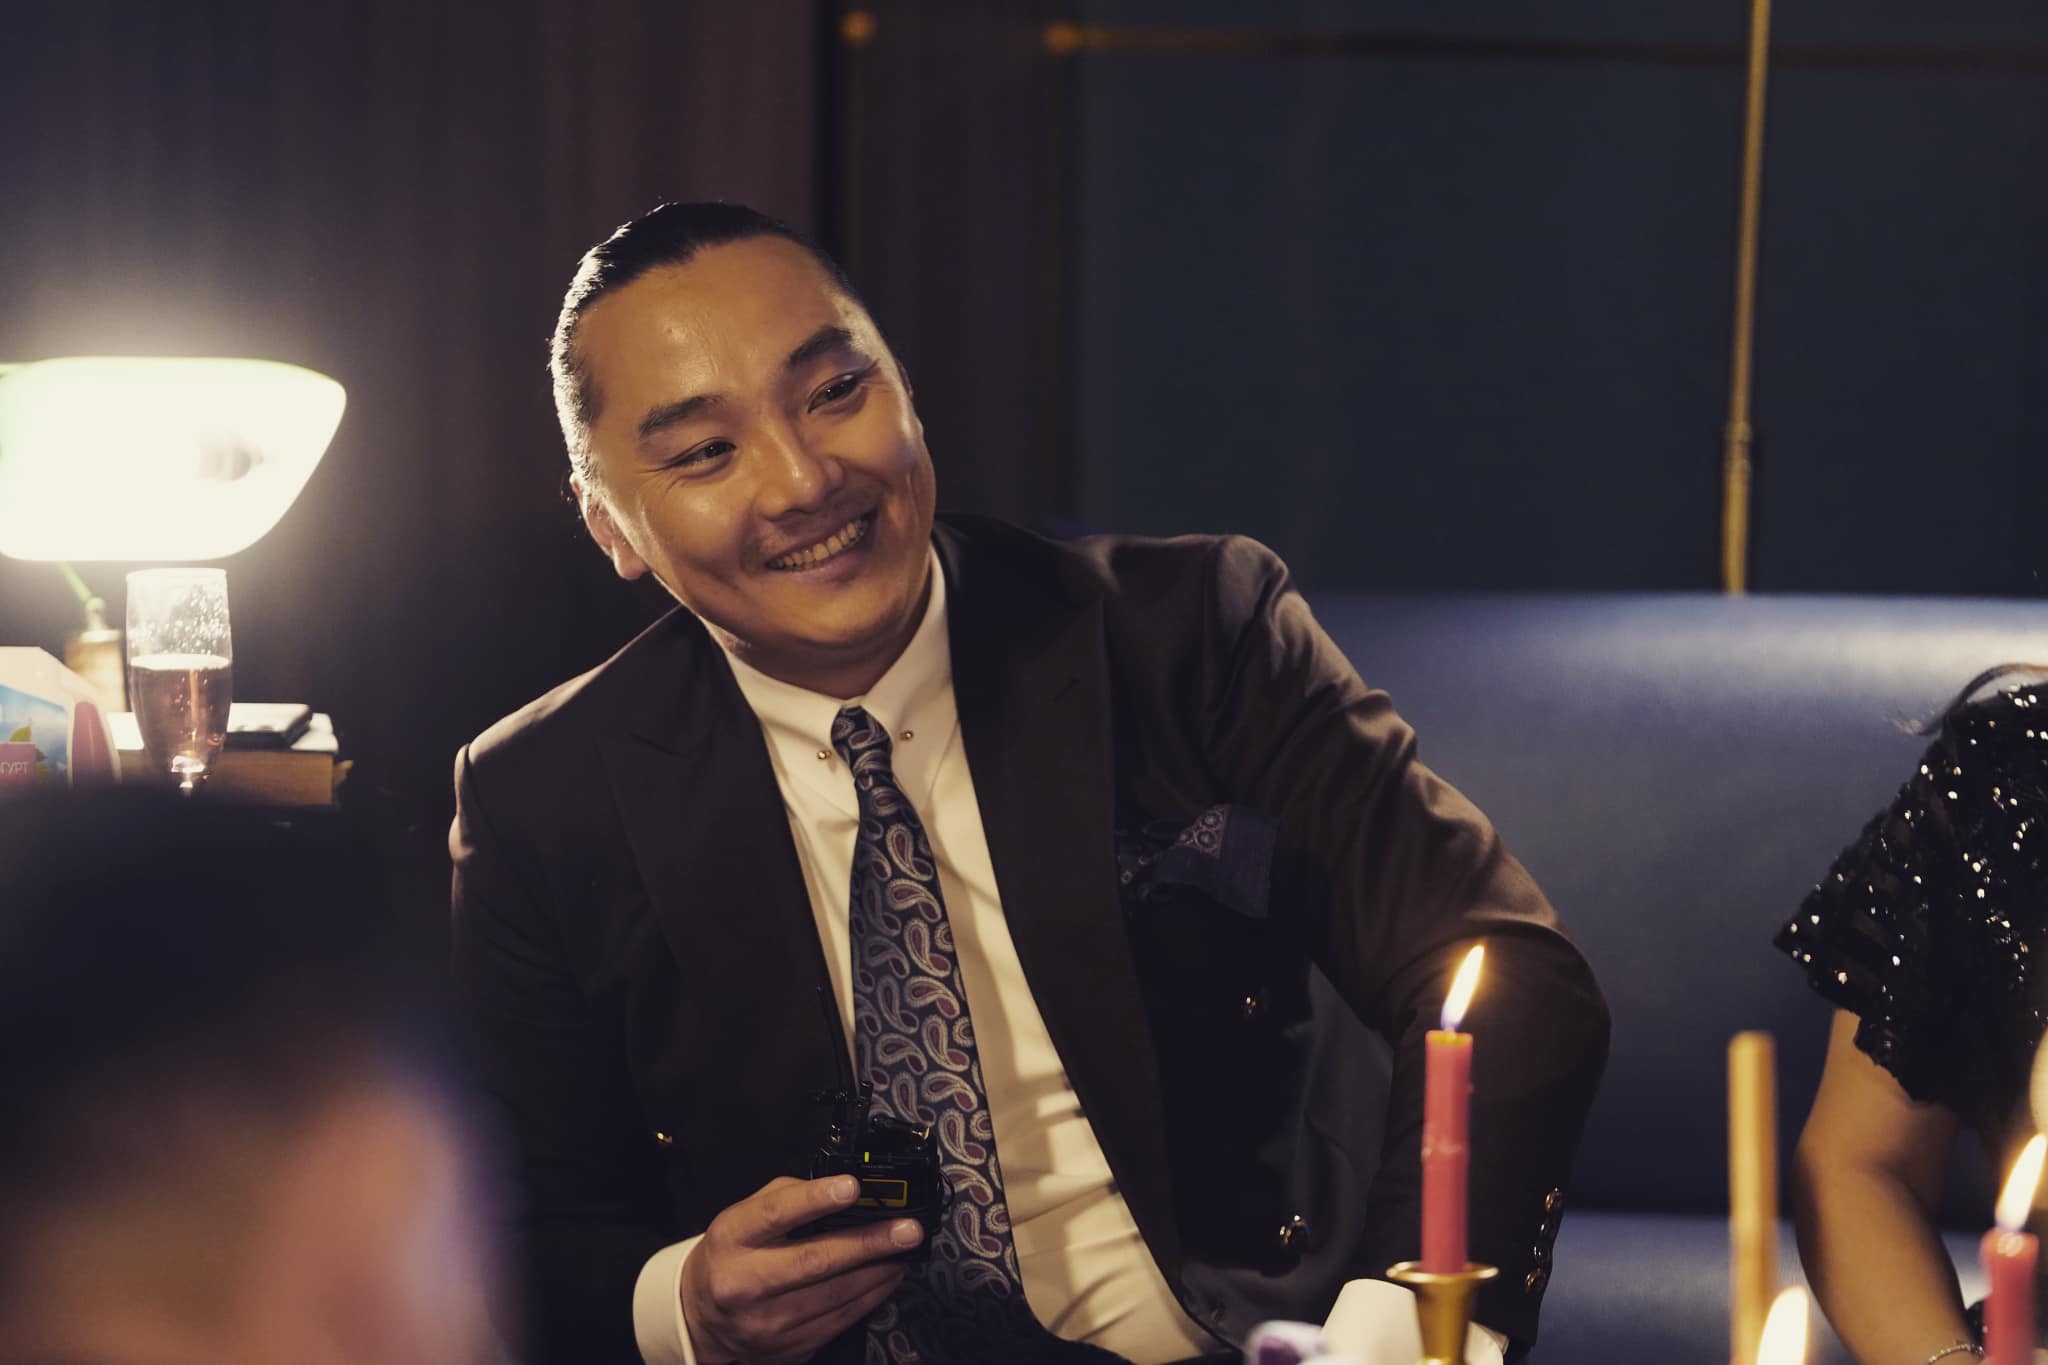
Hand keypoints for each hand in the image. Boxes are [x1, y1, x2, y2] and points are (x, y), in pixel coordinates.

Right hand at [681, 1175, 923, 1364]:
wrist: (703, 1319)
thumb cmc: (733, 1255)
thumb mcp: (743, 1216)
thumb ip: (788, 1197)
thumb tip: (844, 1191)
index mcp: (732, 1239)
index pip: (775, 1215)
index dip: (815, 1200)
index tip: (852, 1187)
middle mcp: (745, 1283)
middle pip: (814, 1261)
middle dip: (868, 1243)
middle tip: (908, 1230)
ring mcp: (767, 1322)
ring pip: (835, 1295)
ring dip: (879, 1271)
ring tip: (905, 1251)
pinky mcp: (788, 1348)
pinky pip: (840, 1320)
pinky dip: (871, 1297)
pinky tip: (888, 1278)